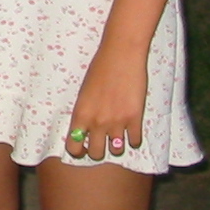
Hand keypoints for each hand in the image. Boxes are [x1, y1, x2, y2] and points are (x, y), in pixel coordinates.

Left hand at [65, 43, 147, 161]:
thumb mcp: (83, 92)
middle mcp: (97, 122)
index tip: (83, 147)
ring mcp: (117, 122)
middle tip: (101, 143)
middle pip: (96, 154)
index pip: (73, 147)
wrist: (121, 55)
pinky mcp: (135, 118)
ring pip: (116, 151)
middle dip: (98, 150)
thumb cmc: (100, 69)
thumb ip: (84, 113)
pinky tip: (131, 130)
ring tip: (117, 135)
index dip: (77, 151)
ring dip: (116, 145)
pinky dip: (133, 139)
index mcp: (80, 114)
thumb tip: (85, 130)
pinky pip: (135, 142)